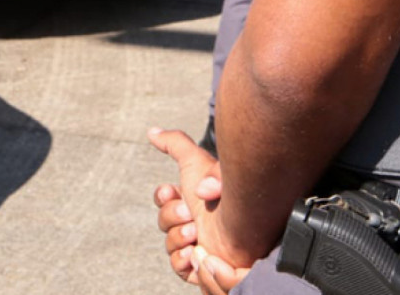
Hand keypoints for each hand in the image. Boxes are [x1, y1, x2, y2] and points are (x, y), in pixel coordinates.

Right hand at [149, 128, 222, 282]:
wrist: (248, 226)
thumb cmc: (226, 192)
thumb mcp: (198, 162)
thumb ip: (175, 144)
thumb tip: (151, 131)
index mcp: (193, 198)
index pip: (163, 200)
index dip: (163, 198)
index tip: (172, 192)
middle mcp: (195, 221)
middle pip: (163, 222)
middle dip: (172, 217)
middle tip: (190, 215)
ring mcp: (199, 245)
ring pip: (169, 245)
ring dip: (178, 237)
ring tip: (195, 233)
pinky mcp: (204, 267)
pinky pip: (179, 267)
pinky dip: (182, 259)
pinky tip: (196, 251)